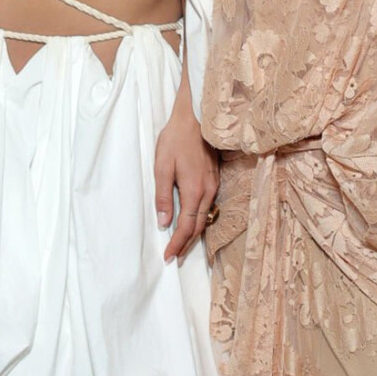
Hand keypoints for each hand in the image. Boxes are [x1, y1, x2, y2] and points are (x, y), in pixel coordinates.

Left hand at [153, 71, 218, 263]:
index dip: (177, 244)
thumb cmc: (176, 139)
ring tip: (181, 246)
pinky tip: (191, 224)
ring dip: (193, 235)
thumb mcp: (162, 166)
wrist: (197, 117)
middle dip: (185, 245)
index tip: (168, 257)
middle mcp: (208, 193)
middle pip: (198, 228)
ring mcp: (213, 186)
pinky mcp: (214, 180)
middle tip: (173, 258)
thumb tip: (164, 223)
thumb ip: (163, 196)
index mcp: (194, 191)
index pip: (186, 227)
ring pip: (205, 219)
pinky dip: (199, 221)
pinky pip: (208, 208)